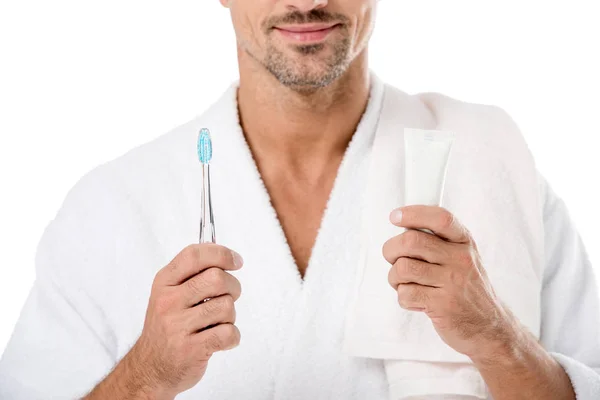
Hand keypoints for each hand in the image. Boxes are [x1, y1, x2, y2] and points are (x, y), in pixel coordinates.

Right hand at [129, 243, 242, 397]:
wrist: (150, 369)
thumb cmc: (167, 327)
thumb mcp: (168, 293)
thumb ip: (192, 274)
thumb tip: (226, 255)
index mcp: (164, 283)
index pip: (194, 255)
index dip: (221, 253)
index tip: (236, 261)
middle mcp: (168, 301)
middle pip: (216, 278)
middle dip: (233, 287)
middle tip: (228, 297)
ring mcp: (178, 326)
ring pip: (226, 306)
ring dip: (230, 315)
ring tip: (216, 323)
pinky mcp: (191, 349)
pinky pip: (229, 333)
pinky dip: (232, 337)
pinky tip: (219, 339)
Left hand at [382, 205, 517, 360]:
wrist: (489, 328)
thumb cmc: (466, 289)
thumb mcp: (462, 258)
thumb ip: (438, 242)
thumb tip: (403, 227)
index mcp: (464, 243)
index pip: (440, 218)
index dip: (414, 214)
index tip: (395, 216)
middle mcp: (460, 259)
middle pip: (411, 241)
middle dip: (391, 250)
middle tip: (392, 259)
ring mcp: (452, 283)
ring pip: (403, 268)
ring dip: (394, 277)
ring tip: (404, 283)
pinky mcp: (442, 306)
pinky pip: (405, 294)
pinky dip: (403, 298)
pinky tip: (416, 301)